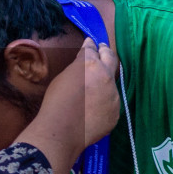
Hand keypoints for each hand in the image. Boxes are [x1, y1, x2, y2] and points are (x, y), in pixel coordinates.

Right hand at [31, 37, 121, 157]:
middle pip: (111, 59)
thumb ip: (77, 66)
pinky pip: (111, 104)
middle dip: (106, 52)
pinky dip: (104, 103)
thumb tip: (84, 59)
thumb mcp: (63, 77)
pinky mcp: (116, 113)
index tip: (91, 43)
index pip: (92, 50)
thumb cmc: (56, 102)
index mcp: (91, 65)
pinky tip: (94, 108)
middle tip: (103, 48)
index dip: (91, 45)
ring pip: (111, 85)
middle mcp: (107, 77)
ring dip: (105, 83)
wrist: (62, 130)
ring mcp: (114, 96)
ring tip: (95, 86)